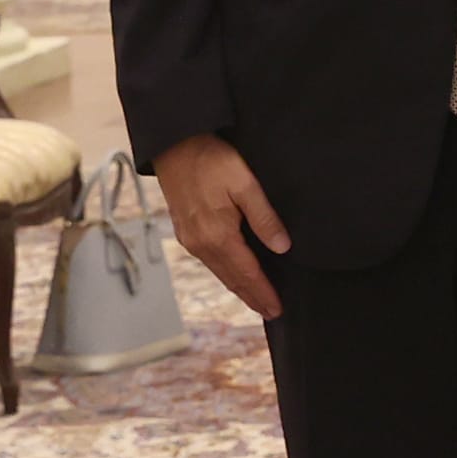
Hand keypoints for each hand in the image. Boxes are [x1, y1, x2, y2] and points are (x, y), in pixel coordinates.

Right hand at [151, 132, 287, 318]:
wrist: (174, 145)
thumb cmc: (212, 161)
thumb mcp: (245, 184)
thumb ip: (264, 217)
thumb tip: (283, 248)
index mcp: (218, 236)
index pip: (247, 273)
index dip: (263, 292)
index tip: (278, 309)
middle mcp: (201, 244)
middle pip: (232, 279)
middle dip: (253, 297)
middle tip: (272, 313)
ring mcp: (190, 240)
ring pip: (219, 272)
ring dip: (239, 288)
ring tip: (257, 300)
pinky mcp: (185, 232)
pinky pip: (209, 261)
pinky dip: (225, 273)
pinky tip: (233, 274)